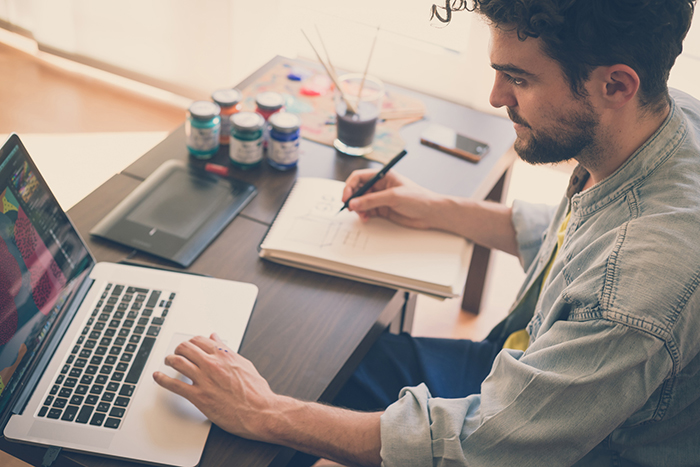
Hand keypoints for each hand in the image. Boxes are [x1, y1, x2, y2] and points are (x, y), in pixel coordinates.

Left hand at [153, 333, 277, 440]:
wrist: (261, 411)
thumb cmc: (256, 392)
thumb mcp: (244, 364)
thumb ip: (228, 350)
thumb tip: (216, 338)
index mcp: (224, 354)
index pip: (200, 340)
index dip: (191, 342)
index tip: (189, 345)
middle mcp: (212, 364)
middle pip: (186, 348)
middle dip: (178, 349)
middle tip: (176, 353)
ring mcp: (204, 380)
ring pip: (178, 362)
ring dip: (169, 360)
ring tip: (167, 361)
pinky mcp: (199, 397)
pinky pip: (175, 386)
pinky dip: (162, 380)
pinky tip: (158, 377)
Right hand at [342, 169, 443, 228]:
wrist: (431, 213)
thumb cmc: (418, 198)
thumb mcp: (393, 197)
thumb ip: (372, 200)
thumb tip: (354, 203)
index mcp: (383, 176)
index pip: (359, 177)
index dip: (350, 186)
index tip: (346, 198)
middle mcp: (380, 185)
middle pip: (358, 190)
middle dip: (352, 199)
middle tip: (349, 208)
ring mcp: (381, 198)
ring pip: (361, 202)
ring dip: (358, 208)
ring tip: (362, 215)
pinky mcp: (383, 209)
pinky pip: (367, 211)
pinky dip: (364, 214)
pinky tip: (366, 218)